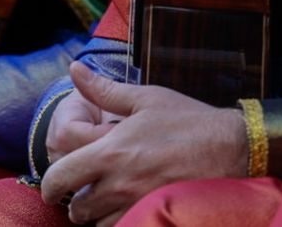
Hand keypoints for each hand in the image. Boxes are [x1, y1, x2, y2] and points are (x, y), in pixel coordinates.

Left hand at [40, 62, 246, 225]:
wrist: (231, 147)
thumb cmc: (187, 120)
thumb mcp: (145, 98)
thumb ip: (104, 90)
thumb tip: (75, 70)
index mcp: (110, 151)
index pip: (60, 175)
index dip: (50, 182)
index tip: (55, 182)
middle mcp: (118, 183)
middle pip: (75, 207)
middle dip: (73, 200)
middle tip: (81, 190)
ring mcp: (136, 204)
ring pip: (96, 223)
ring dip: (96, 213)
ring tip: (107, 196)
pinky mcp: (154, 214)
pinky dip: (116, 220)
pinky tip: (125, 205)